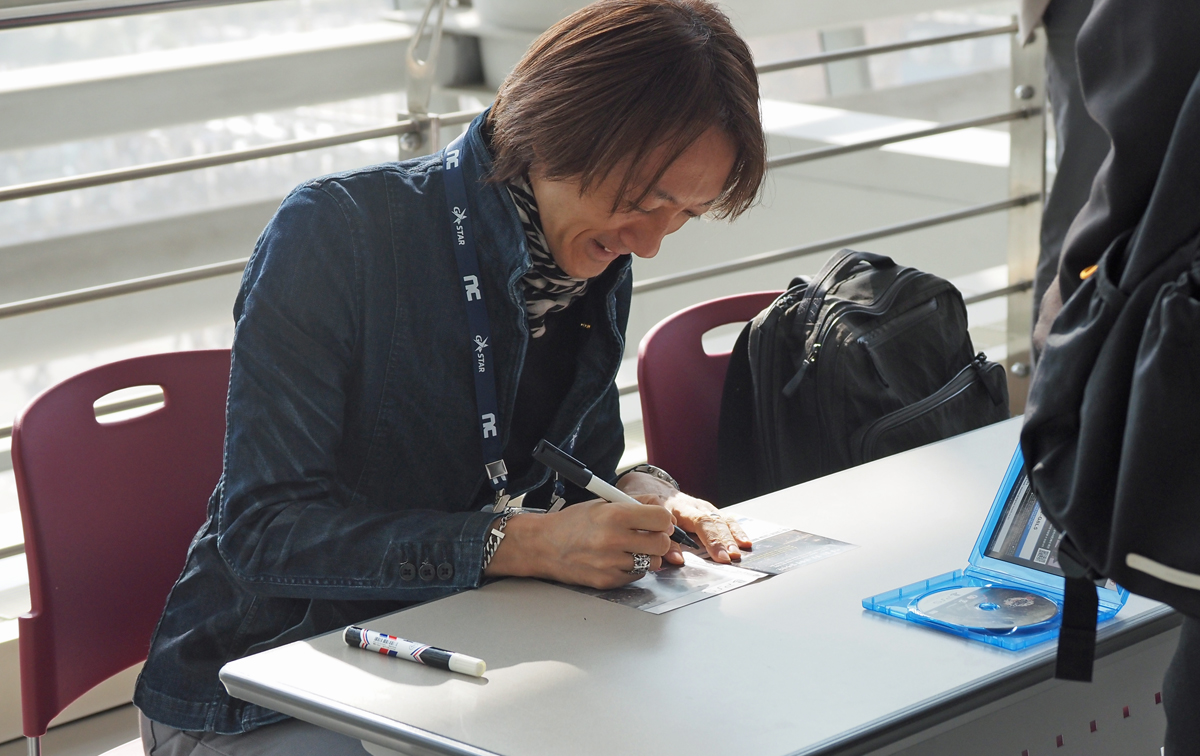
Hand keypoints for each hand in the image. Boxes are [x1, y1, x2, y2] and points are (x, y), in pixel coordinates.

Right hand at [483, 496, 673, 589]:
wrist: (543, 545)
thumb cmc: (573, 523)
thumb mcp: (603, 503)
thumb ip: (636, 504)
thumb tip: (665, 514)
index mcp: (614, 515)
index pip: (662, 519)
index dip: (664, 520)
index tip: (659, 521)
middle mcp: (614, 540)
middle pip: (662, 544)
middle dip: (659, 539)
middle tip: (649, 535)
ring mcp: (611, 564)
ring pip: (653, 562)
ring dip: (647, 555)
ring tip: (630, 547)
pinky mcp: (608, 581)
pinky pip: (637, 575)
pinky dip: (633, 568)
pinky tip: (617, 559)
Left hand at [617, 472, 751, 564]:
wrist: (652, 489)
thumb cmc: (647, 508)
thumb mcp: (646, 520)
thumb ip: (661, 540)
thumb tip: (678, 560)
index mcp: (678, 507)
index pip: (698, 521)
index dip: (710, 539)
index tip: (718, 556)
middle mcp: (694, 506)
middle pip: (713, 521)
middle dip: (723, 540)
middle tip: (730, 557)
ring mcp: (704, 507)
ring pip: (722, 518)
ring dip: (732, 536)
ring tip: (741, 551)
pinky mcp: (710, 511)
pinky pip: (726, 519)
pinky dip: (736, 530)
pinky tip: (745, 542)